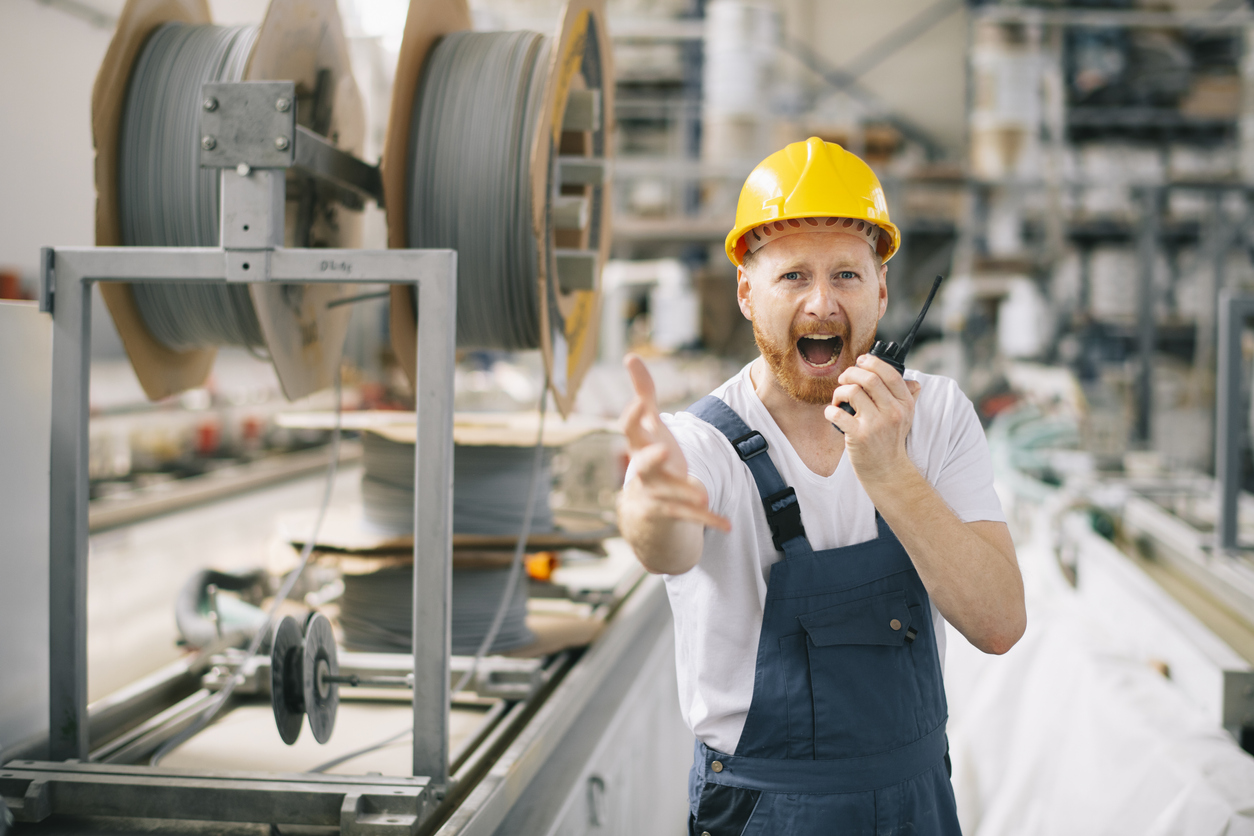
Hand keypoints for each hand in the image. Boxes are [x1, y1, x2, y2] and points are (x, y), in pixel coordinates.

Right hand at [620, 354, 730, 531]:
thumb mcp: (650, 426)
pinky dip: (708, 519)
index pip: (631, 430)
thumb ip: (643, 392)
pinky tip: (726, 523)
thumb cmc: (651, 456)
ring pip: (667, 494)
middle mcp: (644, 470)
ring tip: (702, 492)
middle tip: (662, 450)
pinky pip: (690, 517)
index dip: (634, 415)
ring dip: (684, 492)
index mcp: (640, 446)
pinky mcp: (672, 513)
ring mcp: (656, 493)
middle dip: (650, 458)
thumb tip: (630, 355)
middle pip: (642, 464)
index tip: (640, 402)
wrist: (644, 509)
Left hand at [825, 354, 921, 485]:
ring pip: (852, 391)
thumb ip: (908, 397)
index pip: (890, 373)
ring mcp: (876, 424)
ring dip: (839, 391)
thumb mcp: (906, 417)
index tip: (860, 361)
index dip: (871, 362)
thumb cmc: (891, 441)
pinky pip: (837, 414)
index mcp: (905, 403)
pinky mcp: (859, 436)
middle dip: (850, 373)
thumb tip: (913, 380)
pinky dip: (830, 410)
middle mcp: (893, 412)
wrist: (887, 470)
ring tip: (839, 400)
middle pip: (869, 378)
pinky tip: (832, 413)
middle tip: (844, 379)